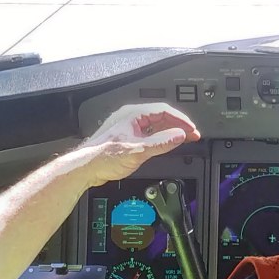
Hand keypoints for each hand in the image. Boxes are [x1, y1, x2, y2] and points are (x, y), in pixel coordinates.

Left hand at [81, 104, 198, 182]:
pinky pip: (149, 132)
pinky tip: (166, 144)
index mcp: (133, 114)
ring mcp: (128, 127)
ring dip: (170, 131)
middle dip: (178, 125)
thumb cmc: (103, 157)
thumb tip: (179, 136)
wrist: (85, 168)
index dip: (182, 120)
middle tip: (192, 135)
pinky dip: (161, 137)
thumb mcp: (138, 150)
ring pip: (155, 124)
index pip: (164, 111)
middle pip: (161, 116)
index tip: (192, 130)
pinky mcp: (127, 137)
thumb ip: (161, 143)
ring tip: (183, 139)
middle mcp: (131, 117)